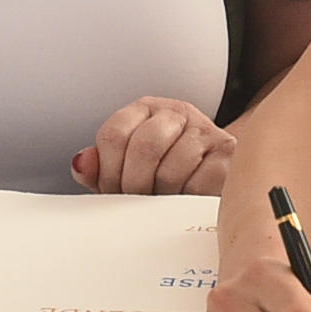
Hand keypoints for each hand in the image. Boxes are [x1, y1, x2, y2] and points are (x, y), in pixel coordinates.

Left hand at [70, 96, 234, 196]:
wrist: (216, 175)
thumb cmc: (166, 173)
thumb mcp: (127, 168)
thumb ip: (101, 168)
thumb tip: (81, 164)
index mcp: (144, 110)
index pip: (114, 134)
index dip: (108, 170)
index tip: (112, 189)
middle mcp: (175, 113)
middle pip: (143, 146)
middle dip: (134, 184)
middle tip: (137, 201)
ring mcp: (205, 130)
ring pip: (172, 168)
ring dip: (163, 195)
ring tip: (163, 201)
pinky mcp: (229, 153)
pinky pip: (200, 181)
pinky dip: (188, 198)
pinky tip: (187, 198)